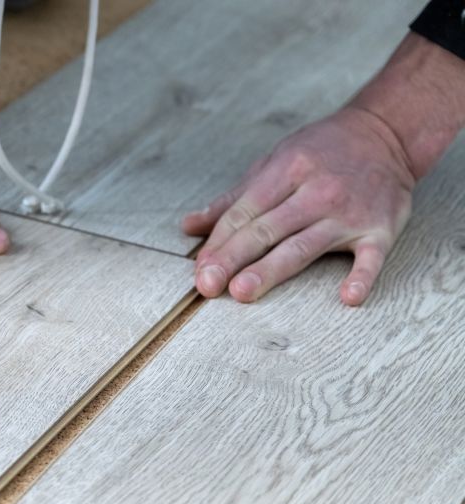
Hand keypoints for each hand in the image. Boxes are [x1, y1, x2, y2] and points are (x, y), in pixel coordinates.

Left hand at [183, 107, 414, 305]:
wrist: (386, 133)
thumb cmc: (322, 151)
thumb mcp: (273, 162)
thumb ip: (232, 199)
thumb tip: (189, 226)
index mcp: (287, 171)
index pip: (244, 213)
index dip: (219, 242)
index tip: (200, 269)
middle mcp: (316, 191)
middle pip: (266, 230)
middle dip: (233, 258)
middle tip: (207, 286)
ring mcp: (348, 212)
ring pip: (303, 246)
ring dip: (271, 269)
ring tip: (243, 291)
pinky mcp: (380, 228)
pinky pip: (370, 257)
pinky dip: (362, 276)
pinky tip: (348, 297)